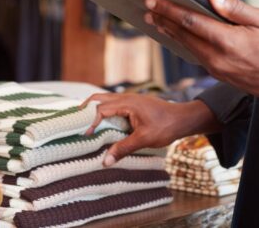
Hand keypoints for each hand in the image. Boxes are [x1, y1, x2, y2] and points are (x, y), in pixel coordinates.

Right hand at [81, 93, 218, 165]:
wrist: (183, 119)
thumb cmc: (165, 127)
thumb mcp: (144, 139)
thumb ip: (123, 148)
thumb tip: (105, 161)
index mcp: (127, 103)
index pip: (101, 109)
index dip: (91, 121)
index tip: (85, 135)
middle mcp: (127, 98)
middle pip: (99, 98)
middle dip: (86, 108)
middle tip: (75, 121)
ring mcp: (130, 100)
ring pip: (106, 100)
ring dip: (95, 109)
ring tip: (85, 123)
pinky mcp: (134, 104)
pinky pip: (114, 105)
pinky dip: (105, 111)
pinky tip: (103, 123)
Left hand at [146, 0, 258, 125]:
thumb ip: (236, 8)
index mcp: (229, 41)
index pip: (191, 21)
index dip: (169, 9)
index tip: (152, 0)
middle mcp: (219, 58)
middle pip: (184, 35)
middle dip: (163, 20)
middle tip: (146, 7)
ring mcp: (218, 70)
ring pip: (188, 47)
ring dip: (171, 32)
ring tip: (156, 20)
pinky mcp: (221, 75)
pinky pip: (197, 56)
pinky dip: (185, 43)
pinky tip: (179, 35)